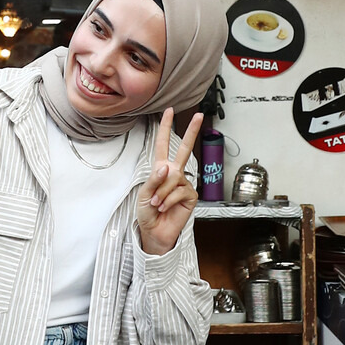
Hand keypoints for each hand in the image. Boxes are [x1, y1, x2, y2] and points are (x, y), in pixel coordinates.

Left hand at [137, 108, 201, 255]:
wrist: (154, 232)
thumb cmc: (147, 213)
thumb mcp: (144, 194)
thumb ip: (155, 179)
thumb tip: (168, 166)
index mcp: (160, 170)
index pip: (163, 145)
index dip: (165, 128)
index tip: (169, 112)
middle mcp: (173, 174)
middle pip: (183, 149)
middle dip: (191, 132)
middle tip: (200, 116)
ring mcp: (183, 184)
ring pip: (174, 178)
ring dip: (162, 192)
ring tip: (156, 204)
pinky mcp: (190, 196)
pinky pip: (179, 192)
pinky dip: (169, 200)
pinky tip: (165, 208)